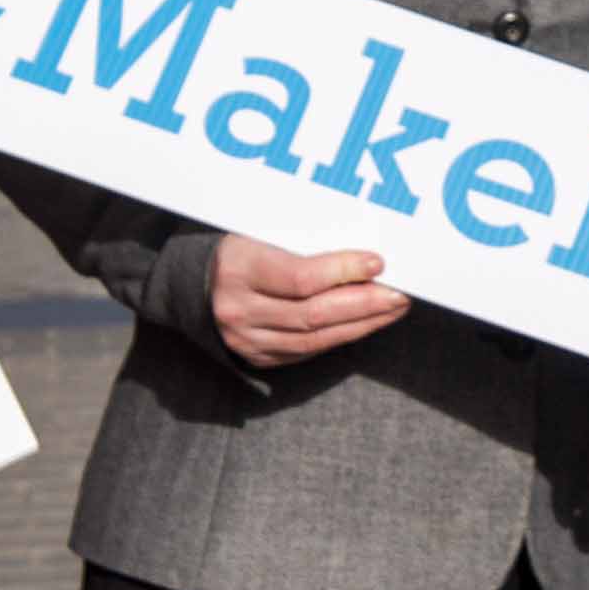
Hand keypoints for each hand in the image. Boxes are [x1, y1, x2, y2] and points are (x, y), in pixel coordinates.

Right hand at [209, 234, 409, 367]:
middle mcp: (239, 309)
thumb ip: (300, 244)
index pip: (300, 278)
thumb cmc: (235, 247)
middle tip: (399, 294)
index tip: (376, 263)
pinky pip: (307, 351)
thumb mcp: (256, 232)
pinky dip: (340, 337)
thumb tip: (359, 254)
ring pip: (315, 339)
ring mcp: (246, 339)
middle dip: (364, 305)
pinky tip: (364, 323)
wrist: (190, 283)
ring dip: (360, 325)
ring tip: (391, 309)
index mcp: (237, 269)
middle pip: (313, 314)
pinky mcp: (257, 357)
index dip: (343, 272)